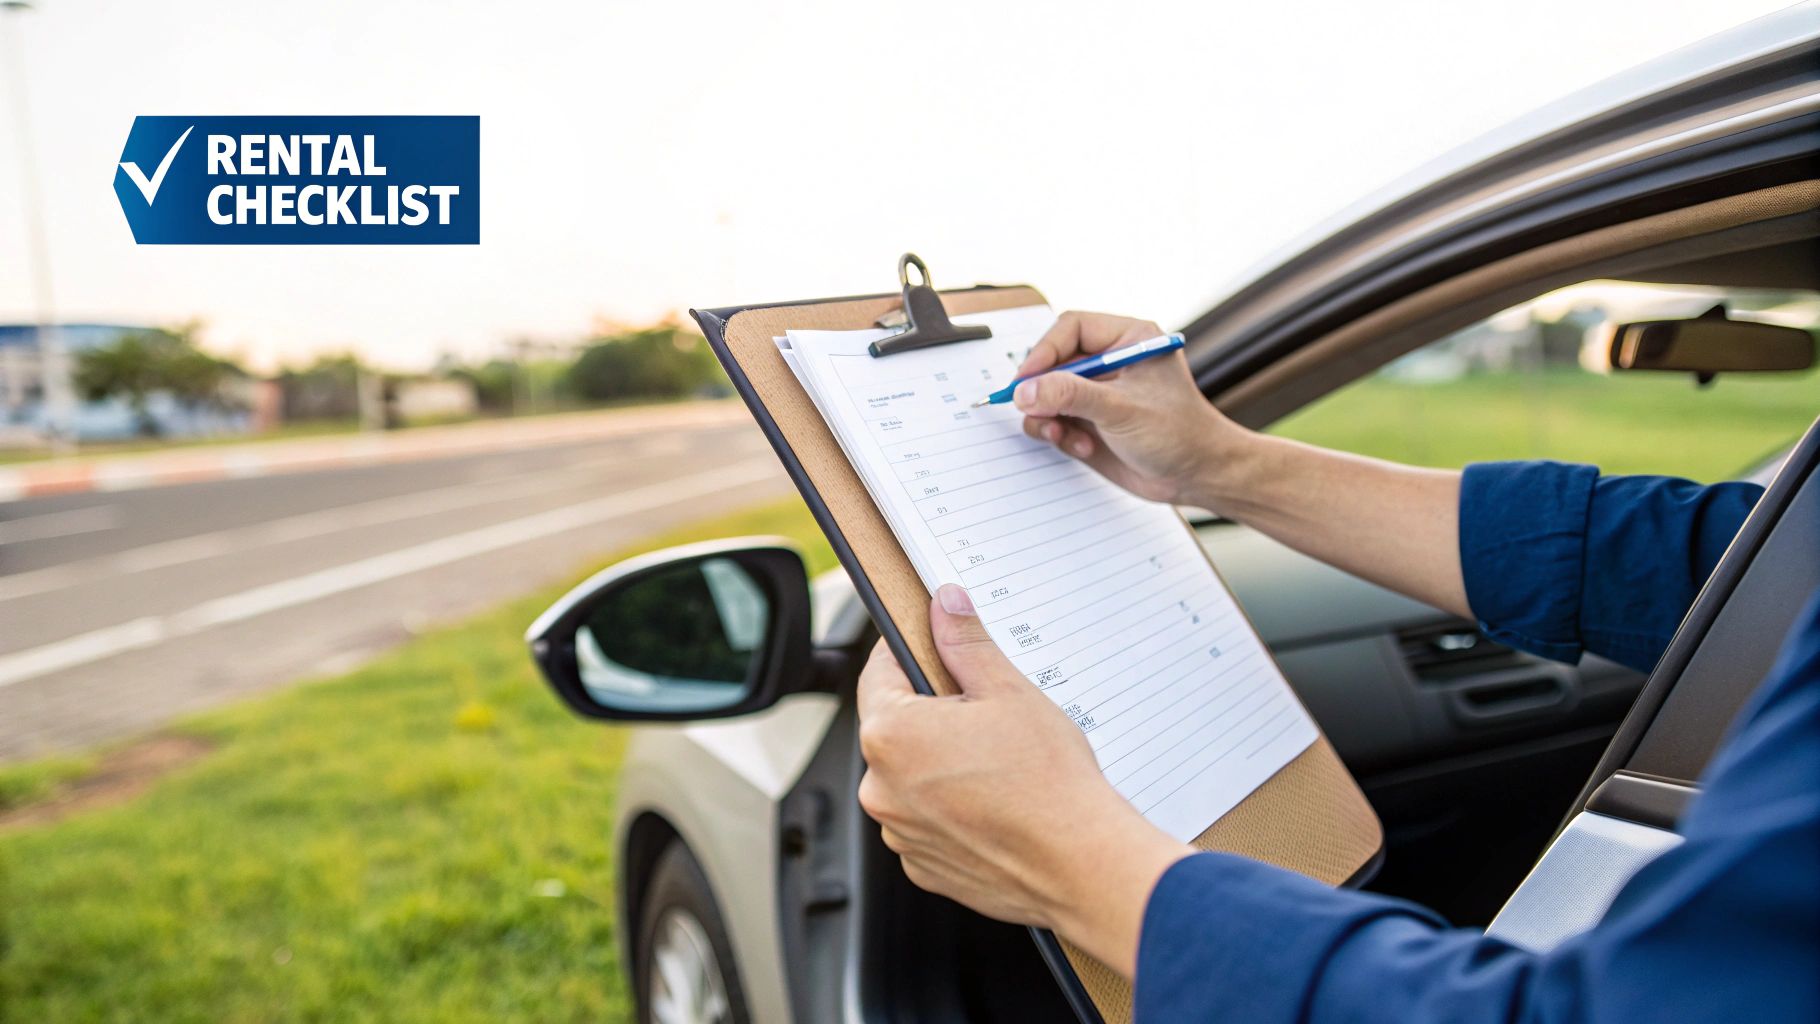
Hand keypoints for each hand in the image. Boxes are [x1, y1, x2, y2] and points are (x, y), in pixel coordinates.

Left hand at [856, 584, 1191, 976]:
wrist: (1082, 864)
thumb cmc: (1048, 782)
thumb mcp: (1007, 692)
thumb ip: (965, 643)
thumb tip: (944, 606)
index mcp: (891, 735)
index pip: (879, 673)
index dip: (910, 652)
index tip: (934, 646)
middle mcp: (881, 788)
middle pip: (896, 728)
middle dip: (934, 714)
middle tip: (985, 712)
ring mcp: (900, 833)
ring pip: (911, 777)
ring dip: (941, 764)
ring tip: (997, 763)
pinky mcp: (923, 866)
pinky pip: (927, 821)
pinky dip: (951, 808)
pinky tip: (995, 802)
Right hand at [1014, 311, 1252, 506]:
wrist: (1197, 477)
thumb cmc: (1179, 434)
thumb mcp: (1122, 408)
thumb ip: (1072, 395)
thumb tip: (1026, 390)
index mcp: (1128, 340)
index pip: (1071, 329)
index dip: (1045, 351)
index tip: (1027, 379)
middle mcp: (1110, 362)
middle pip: (1054, 362)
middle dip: (1043, 389)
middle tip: (1035, 409)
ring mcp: (1098, 393)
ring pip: (1048, 393)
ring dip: (1048, 416)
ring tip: (1062, 434)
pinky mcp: (1090, 422)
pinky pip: (1054, 419)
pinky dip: (1059, 434)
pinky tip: (1082, 447)